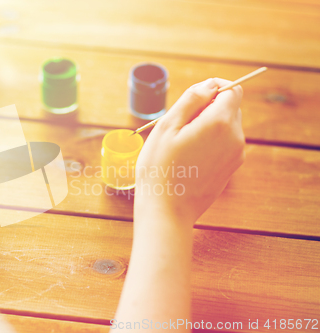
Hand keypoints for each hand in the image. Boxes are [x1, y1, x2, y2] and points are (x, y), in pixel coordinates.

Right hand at [135, 78, 244, 225]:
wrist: (167, 210)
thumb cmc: (160, 168)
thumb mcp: (167, 126)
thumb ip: (191, 99)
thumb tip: (209, 84)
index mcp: (219, 122)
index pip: (231, 90)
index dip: (213, 88)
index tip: (192, 99)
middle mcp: (235, 137)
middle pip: (229, 108)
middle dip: (208, 108)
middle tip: (180, 126)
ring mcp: (236, 155)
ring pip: (226, 126)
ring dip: (207, 126)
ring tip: (182, 144)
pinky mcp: (231, 169)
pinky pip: (224, 144)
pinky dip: (210, 142)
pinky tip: (189, 158)